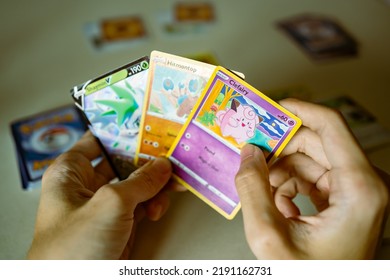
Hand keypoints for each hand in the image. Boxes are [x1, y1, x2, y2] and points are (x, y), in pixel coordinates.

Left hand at [27, 131, 174, 258]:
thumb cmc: (73, 247)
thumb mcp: (110, 204)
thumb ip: (141, 181)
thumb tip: (163, 164)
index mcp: (71, 172)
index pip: (97, 140)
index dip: (121, 131)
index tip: (147, 124)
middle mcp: (86, 186)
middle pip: (123, 162)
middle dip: (147, 160)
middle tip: (170, 152)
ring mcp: (105, 206)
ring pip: (137, 184)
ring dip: (156, 185)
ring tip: (171, 185)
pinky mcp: (119, 225)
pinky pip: (142, 205)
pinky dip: (154, 204)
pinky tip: (159, 208)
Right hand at [235, 99, 388, 258]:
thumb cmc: (307, 278)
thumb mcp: (269, 236)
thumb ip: (252, 188)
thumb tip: (247, 153)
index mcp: (361, 189)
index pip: (330, 125)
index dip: (298, 110)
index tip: (269, 109)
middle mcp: (366, 185)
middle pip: (316, 143)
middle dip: (279, 147)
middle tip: (250, 150)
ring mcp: (357, 193)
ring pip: (311, 161)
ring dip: (280, 171)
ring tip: (260, 189)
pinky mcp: (345, 201)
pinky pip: (313, 179)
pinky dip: (289, 186)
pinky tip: (277, 206)